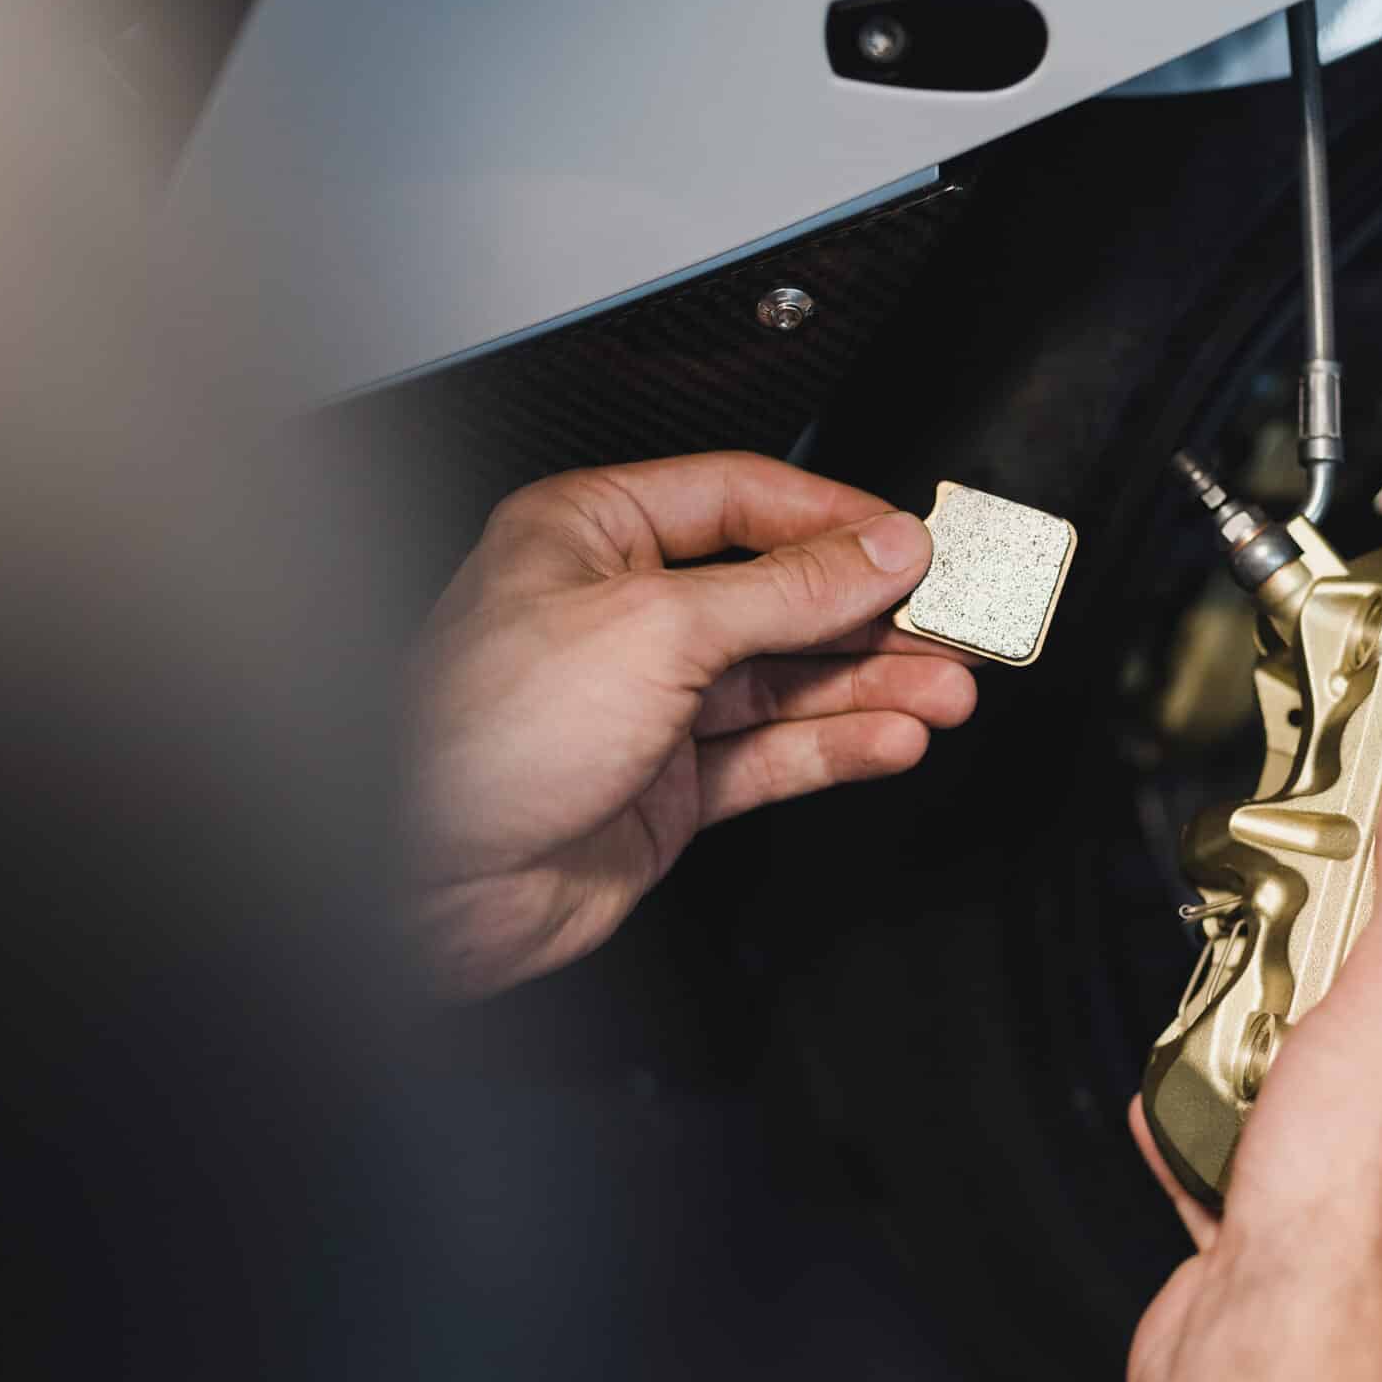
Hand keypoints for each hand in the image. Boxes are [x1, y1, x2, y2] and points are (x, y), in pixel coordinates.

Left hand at [413, 452, 978, 992]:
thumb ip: (787, 590)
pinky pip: (770, 752)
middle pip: (778, 592)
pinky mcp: (663, 784)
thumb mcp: (659, 628)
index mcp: (589, 533)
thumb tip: (878, 550)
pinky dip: (836, 745)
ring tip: (950, 688)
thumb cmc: (480, 737)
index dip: (836, 520)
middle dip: (871, 613)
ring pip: (786, 679)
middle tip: (955, 623)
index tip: (915, 543)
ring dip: (872, 684)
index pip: (742, 499)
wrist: (426, 881)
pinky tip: (892, 737)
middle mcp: (619, 608)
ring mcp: (645, 700)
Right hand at [1078, 719, 1381, 1381]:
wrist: (1274, 1339)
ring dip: (1267, 1097)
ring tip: (1233, 1054)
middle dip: (1328, 1039)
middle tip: (1286, 1000)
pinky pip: (1258, 1200)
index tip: (1366, 943)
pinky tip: (1184, 1122)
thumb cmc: (1364, 1202)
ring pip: (1328, 1142)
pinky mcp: (1306, 1283)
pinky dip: (1216, 1158)